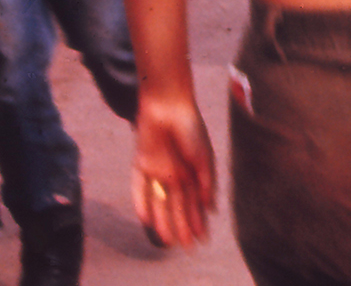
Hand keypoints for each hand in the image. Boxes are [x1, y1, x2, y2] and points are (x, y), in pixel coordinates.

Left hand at [132, 97, 216, 248]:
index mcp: (194, 172)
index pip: (196, 202)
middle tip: (187, 247)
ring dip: (164, 221)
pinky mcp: (141, 163)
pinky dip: (142, 203)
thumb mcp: (204, 156)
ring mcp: (158, 170)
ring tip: (168, 242)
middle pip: (179, 206)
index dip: (199, 220)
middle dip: (183, 226)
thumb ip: (206, 181)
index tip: (203, 238)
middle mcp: (176, 174)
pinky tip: (146, 220)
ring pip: (160, 201)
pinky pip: (140, 188)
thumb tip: (211, 206)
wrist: (169, 105)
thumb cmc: (191, 127)